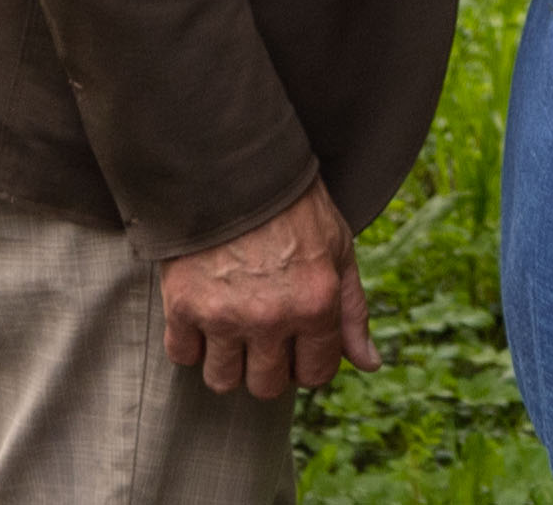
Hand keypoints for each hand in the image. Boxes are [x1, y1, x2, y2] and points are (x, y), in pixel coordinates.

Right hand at [159, 182, 370, 398]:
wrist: (233, 165)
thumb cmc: (294, 206)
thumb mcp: (338, 250)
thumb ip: (352, 312)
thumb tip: (370, 364)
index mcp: (317, 304)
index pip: (315, 374)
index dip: (307, 361)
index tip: (296, 342)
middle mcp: (272, 317)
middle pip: (266, 387)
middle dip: (267, 367)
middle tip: (261, 333)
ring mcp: (225, 315)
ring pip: (223, 380)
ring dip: (227, 360)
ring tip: (230, 325)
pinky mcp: (183, 306)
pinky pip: (183, 355)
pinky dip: (190, 341)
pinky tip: (202, 312)